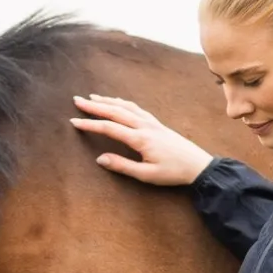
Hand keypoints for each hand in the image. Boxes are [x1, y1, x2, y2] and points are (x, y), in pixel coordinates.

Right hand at [69, 93, 214, 185]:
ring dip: (108, 101)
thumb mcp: (147, 175)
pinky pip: (136, 108)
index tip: (74, 121)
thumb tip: (100, 159)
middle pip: (115, 111)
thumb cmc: (173, 173)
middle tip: (77, 101)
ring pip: (126, 106)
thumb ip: (123, 166)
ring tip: (93, 98)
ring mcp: (152, 122)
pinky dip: (123, 103)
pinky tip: (117, 102)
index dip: (90, 124)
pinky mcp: (157, 123)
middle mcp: (144, 126)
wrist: (198, 166)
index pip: (109, 128)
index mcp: (140, 139)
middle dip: (95, 106)